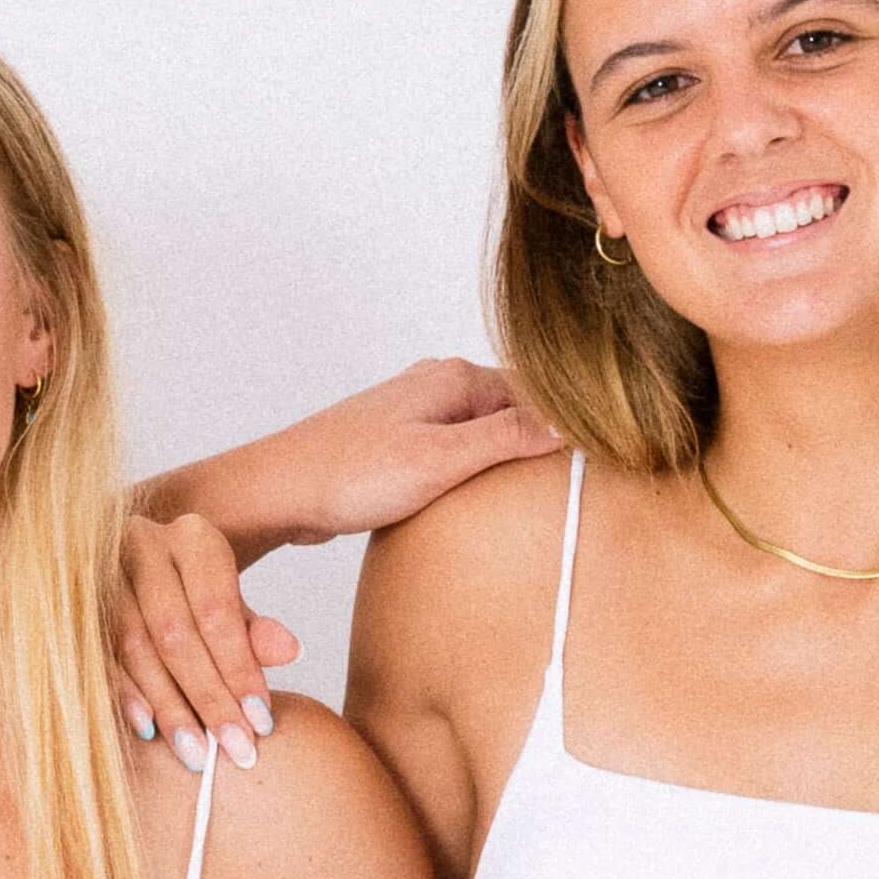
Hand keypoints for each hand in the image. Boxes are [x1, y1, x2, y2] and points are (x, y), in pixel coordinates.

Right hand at [115, 507, 297, 772]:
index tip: (261, 722)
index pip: (217, 610)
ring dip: (167, 706)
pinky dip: (123, 695)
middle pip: (175, 631)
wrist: (127, 574)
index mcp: (192, 537)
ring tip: (195, 754)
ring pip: (133, 648)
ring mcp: (98, 573)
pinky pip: (97, 657)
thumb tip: (289, 651)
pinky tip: (147, 730)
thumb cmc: (189, 598)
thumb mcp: (226, 608)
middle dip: (207, 697)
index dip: (239, 668)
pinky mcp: (69, 605)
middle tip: (234, 749)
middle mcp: (141, 545)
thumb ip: (252, 631)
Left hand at [266, 356, 564, 536]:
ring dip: (505, 459)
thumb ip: (505, 438)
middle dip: (541, 442)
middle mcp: (438, 384)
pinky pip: (454, 450)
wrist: (277, 491)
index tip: (600, 462)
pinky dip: (473, 471)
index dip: (570, 427)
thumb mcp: (439, 459)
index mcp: (456, 378)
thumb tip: (569, 425)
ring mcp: (416, 411)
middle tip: (575, 486)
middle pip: (515, 409)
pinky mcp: (399, 442)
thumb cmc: (348, 474)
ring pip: (483, 431)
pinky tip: (480, 500)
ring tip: (535, 496)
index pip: (540, 394)